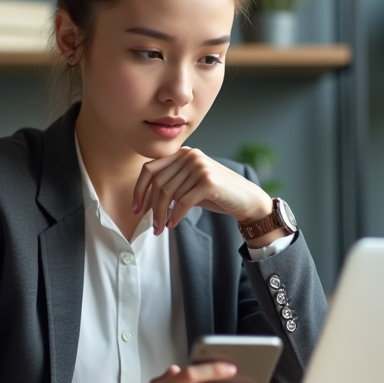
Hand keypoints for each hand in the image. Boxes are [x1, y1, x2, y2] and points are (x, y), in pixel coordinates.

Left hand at [132, 147, 271, 234]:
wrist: (248, 200)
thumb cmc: (217, 195)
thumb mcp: (191, 184)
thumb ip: (172, 184)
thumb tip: (143, 200)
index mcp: (184, 153)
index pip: (150, 168)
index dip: (139, 190)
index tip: (135, 208)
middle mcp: (191, 156)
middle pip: (158, 183)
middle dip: (151, 208)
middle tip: (152, 226)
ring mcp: (200, 167)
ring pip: (169, 194)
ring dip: (161, 215)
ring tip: (161, 229)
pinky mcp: (208, 182)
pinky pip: (183, 202)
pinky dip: (175, 215)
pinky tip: (173, 224)